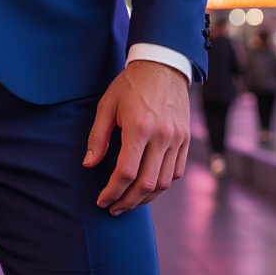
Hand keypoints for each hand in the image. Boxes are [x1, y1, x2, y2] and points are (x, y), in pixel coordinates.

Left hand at [84, 60, 189, 215]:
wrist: (162, 66)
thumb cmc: (130, 85)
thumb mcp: (106, 105)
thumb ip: (97, 137)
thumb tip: (89, 165)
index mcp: (139, 128)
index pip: (126, 173)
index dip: (112, 192)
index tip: (102, 200)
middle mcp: (161, 137)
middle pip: (146, 184)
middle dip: (127, 202)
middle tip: (113, 208)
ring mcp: (177, 139)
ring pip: (163, 183)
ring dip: (145, 198)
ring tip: (129, 202)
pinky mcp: (185, 139)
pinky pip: (176, 172)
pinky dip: (162, 185)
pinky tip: (148, 187)